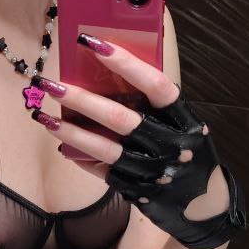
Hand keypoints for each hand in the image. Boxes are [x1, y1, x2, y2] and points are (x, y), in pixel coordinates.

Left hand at [28, 35, 245, 248]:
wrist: (204, 205)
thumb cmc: (187, 149)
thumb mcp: (183, 123)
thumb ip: (155, 103)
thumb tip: (108, 70)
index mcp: (185, 119)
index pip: (155, 85)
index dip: (126, 63)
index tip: (93, 44)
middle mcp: (170, 145)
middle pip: (120, 118)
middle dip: (81, 99)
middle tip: (49, 84)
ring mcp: (153, 171)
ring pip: (105, 149)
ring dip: (71, 131)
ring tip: (43, 117)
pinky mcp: (137, 190)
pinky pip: (103, 172)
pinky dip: (81, 157)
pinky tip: (63, 145)